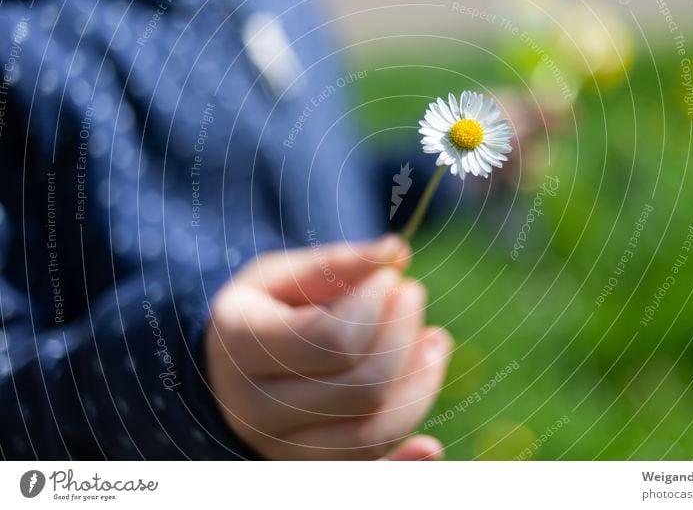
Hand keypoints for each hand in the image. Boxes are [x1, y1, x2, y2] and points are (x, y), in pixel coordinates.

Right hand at [204, 235, 451, 459]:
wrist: (225, 369)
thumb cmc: (260, 310)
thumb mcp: (282, 276)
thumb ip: (336, 263)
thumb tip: (396, 252)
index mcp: (241, 347)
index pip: (331, 339)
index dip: (376, 305)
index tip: (390, 277)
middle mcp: (256, 409)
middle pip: (362, 388)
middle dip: (403, 336)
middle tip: (413, 296)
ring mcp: (282, 449)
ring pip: (373, 433)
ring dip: (420, 384)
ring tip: (434, 340)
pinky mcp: (310, 470)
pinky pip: (365, 475)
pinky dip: (404, 464)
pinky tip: (431, 447)